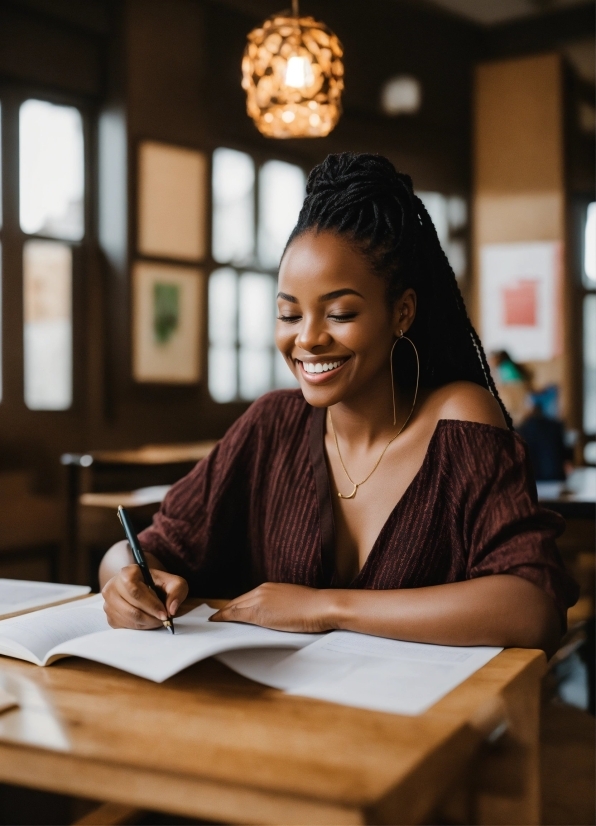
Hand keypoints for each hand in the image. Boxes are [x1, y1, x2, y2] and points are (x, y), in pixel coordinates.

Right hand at [102, 565, 187, 629]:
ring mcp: (108, 602)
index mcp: (127, 572)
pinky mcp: (109, 616)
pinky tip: (148, 620)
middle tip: (164, 619)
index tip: (165, 614)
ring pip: (128, 619)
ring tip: (158, 619)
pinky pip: (125, 626)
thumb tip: (171, 609)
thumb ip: (177, 592)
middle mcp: (113, 586)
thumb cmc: (159, 584)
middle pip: (131, 608)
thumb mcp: (174, 582)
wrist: (146, 586)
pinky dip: (140, 627)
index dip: (151, 604)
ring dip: (147, 623)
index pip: (135, 591)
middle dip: (151, 616)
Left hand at [210, 583, 335, 632]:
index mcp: (270, 587)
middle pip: (238, 601)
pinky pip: (236, 615)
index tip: (228, 610)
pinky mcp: (259, 612)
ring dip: (223, 614)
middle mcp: (262, 590)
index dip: (236, 604)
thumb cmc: (314, 607)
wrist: (321, 606)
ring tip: (214, 620)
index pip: (247, 597)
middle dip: (226, 609)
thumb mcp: (294, 602)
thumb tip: (276, 614)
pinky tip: (217, 621)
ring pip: (234, 607)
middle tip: (215, 616)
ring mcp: (259, 600)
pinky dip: (224, 617)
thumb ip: (281, 605)